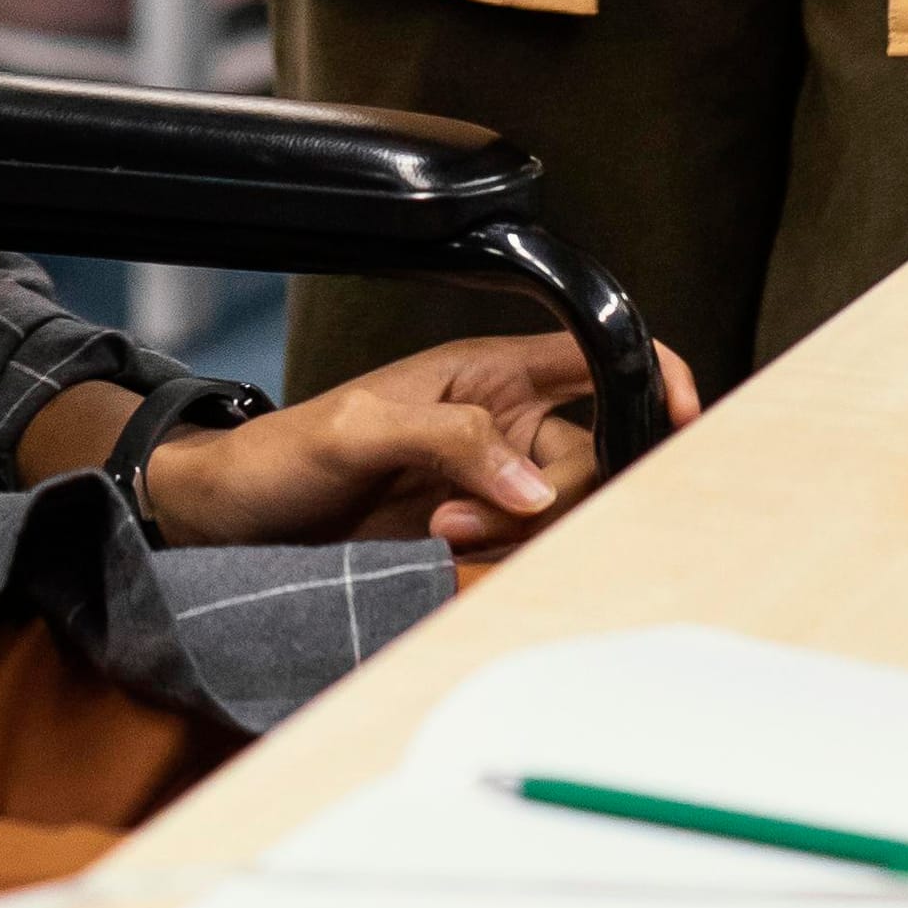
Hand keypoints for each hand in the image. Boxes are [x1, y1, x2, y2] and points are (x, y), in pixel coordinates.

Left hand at [138, 331, 700, 568]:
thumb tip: (532, 481)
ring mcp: (491, 480)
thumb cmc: (283, 454)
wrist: (233, 521)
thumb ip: (451, 440)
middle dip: (548, 490)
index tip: (674, 412)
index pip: (592, 352)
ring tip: (437, 526)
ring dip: (516, 528)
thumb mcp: (359, 429)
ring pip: (564, 508)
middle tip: (465, 509)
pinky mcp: (477, 532)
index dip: (646, 372)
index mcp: (488, 372)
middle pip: (593, 453)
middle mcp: (501, 423)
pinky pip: (529, 548)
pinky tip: (440, 547)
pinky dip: (501, 555)